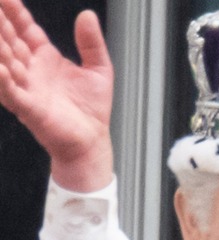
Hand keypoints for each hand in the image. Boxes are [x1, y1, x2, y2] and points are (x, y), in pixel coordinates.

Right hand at [0, 0, 113, 190]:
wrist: (92, 140)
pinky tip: (0, 68)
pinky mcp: (29, 108)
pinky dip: (3, 80)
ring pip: (5, 62)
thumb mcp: (100, 68)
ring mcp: (27, 87)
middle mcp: (31, 70)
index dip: (14, 12)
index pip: (24, 29)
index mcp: (45, 57)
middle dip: (0, 24)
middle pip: (10, 40)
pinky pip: (11, 92)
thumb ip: (92, 42)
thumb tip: (87, 15)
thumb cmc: (92, 109)